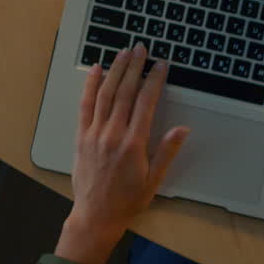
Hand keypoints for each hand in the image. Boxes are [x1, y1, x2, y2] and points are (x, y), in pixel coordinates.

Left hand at [55, 44, 188, 263]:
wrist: (96, 215)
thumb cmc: (127, 201)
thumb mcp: (154, 180)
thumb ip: (166, 151)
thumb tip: (182, 129)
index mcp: (133, 144)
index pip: (146, 103)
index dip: (154, 81)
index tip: (161, 65)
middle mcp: (112, 134)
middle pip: (124, 92)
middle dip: (134, 67)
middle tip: (141, 48)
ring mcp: (94, 134)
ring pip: (105, 94)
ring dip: (115, 70)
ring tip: (123, 53)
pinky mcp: (81, 136)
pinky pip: (85, 105)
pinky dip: (90, 86)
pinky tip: (95, 70)